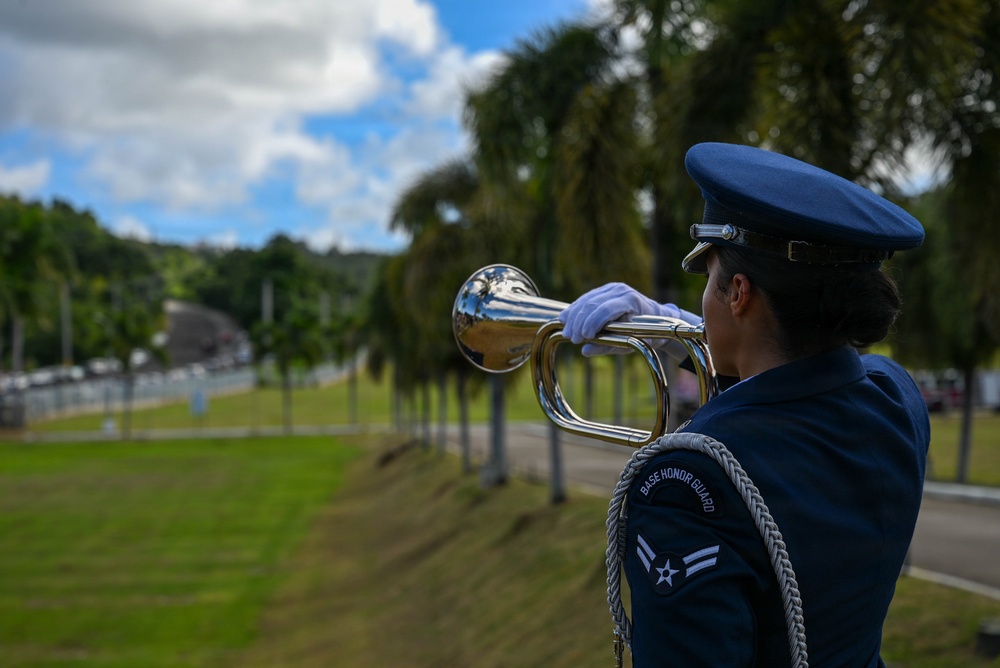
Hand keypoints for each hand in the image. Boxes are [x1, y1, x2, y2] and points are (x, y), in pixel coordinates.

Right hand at [558, 283, 700, 356]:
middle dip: (579, 322)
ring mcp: (611, 288)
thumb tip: (585, 351)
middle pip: (592, 304)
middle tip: (572, 339)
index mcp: (630, 300)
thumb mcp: (632, 343)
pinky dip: (574, 309)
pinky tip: (564, 319)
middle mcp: (620, 290)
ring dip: (574, 317)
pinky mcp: (604, 290)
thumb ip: (608, 346)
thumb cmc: (648, 332)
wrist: (657, 317)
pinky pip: (585, 298)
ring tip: (566, 333)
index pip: (606, 309)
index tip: (583, 338)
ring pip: (586, 300)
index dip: (592, 323)